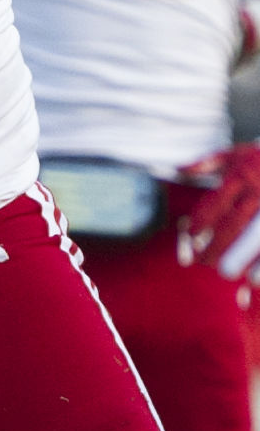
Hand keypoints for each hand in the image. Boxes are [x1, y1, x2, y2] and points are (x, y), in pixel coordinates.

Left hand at [178, 143, 259, 279]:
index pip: (217, 202)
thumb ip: (208, 162)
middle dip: (217, 245)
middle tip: (203, 261)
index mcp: (241, 176)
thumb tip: (179, 168)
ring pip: (256, 235)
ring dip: (242, 256)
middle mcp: (258, 192)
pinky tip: (255, 277)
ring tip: (228, 274)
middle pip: (235, 223)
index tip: (191, 235)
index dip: (202, 220)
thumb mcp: (236, 153)